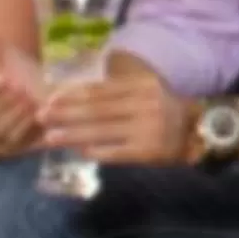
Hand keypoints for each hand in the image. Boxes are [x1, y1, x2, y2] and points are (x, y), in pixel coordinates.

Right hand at [0, 21, 42, 155]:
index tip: (6, 78)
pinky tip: (39, 116)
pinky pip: (15, 143)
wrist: (59, 95)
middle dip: (4, 104)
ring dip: (17, 114)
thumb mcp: (10, 56)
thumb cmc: (32, 76)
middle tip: (23, 91)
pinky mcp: (12, 151)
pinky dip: (27, 128)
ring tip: (33, 102)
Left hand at [42, 66, 193, 167]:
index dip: (72, 95)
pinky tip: (78, 150)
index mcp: (141, 86)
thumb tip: (72, 97)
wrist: (197, 133)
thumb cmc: (163, 111)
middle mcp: (144, 104)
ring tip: (50, 136)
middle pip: (96, 110)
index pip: (100, 90)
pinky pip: (114, 151)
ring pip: (101, 130)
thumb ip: (115, 93)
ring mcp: (146, 128)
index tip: (49, 100)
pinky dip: (95, 150)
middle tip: (41, 117)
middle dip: (65, 114)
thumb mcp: (144, 92)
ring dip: (72, 134)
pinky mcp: (147, 151)